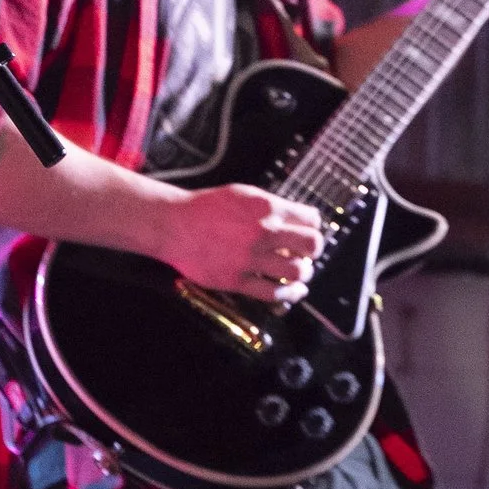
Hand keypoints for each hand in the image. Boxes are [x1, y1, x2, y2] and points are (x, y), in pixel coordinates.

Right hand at [160, 179, 324, 302]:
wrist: (174, 225)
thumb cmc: (207, 208)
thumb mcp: (244, 194)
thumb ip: (272, 206)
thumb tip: (300, 218)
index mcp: (266, 207)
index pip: (310, 219)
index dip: (314, 227)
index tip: (310, 232)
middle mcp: (263, 232)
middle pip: (311, 245)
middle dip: (314, 250)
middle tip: (309, 253)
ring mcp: (250, 258)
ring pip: (297, 271)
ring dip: (303, 273)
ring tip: (299, 272)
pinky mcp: (237, 280)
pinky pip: (273, 292)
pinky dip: (289, 294)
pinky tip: (292, 291)